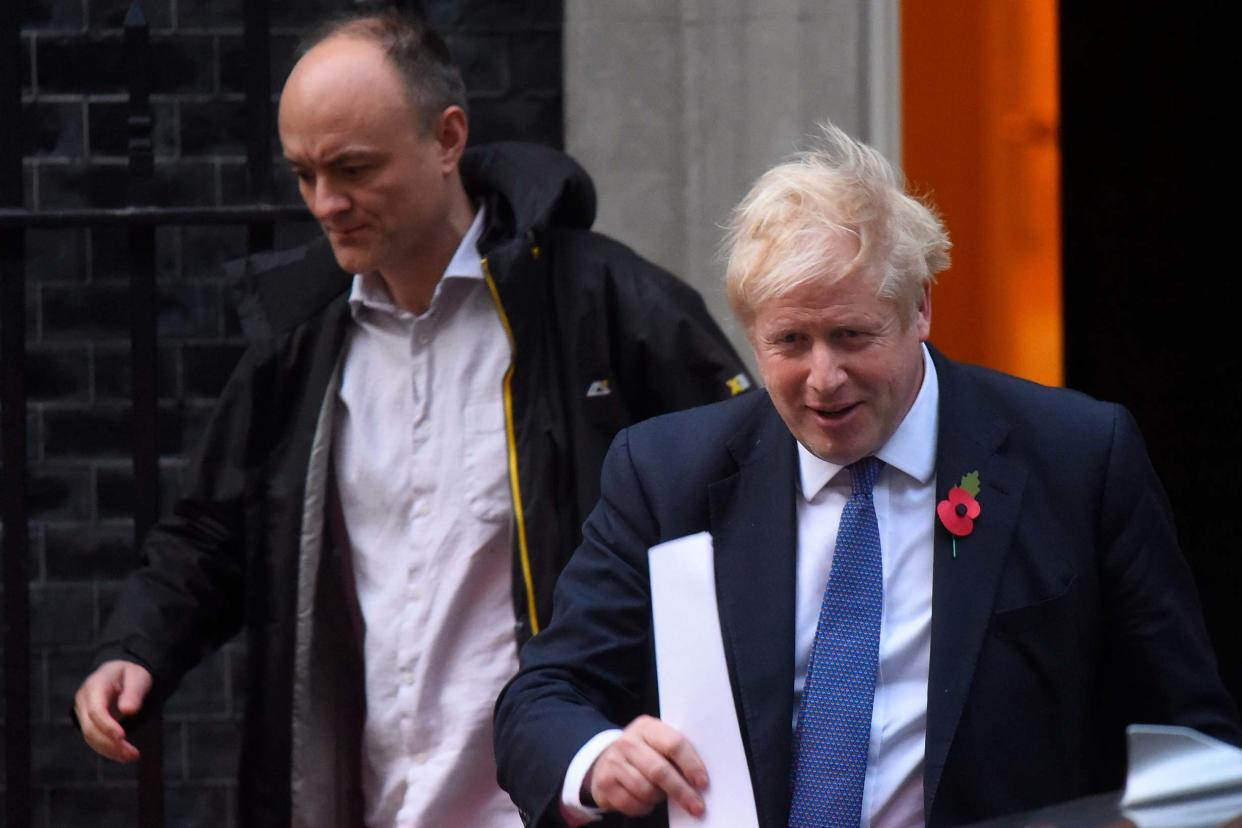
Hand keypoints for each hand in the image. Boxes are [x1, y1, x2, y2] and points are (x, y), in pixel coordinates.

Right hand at [73, 660, 152, 762]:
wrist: (120, 673)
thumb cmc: (130, 674)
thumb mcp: (137, 677)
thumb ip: (133, 692)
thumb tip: (128, 711)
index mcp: (95, 685)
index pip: (95, 710)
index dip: (107, 726)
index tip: (122, 737)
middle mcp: (84, 700)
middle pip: (90, 728)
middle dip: (111, 744)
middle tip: (134, 754)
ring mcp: (82, 712)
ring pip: (90, 738)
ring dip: (110, 751)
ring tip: (132, 756)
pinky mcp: (87, 723)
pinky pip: (94, 740)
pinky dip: (108, 749)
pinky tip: (124, 755)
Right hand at [585, 715, 707, 817]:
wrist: (606, 759)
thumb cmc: (643, 753)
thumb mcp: (657, 743)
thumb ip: (675, 752)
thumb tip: (700, 779)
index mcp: (647, 727)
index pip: (673, 744)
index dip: (691, 765)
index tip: (703, 782)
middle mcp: (627, 742)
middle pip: (660, 770)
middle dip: (681, 791)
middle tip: (697, 806)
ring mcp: (613, 762)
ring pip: (646, 790)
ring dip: (659, 798)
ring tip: (661, 794)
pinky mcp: (604, 783)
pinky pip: (632, 803)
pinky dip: (644, 807)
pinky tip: (646, 800)